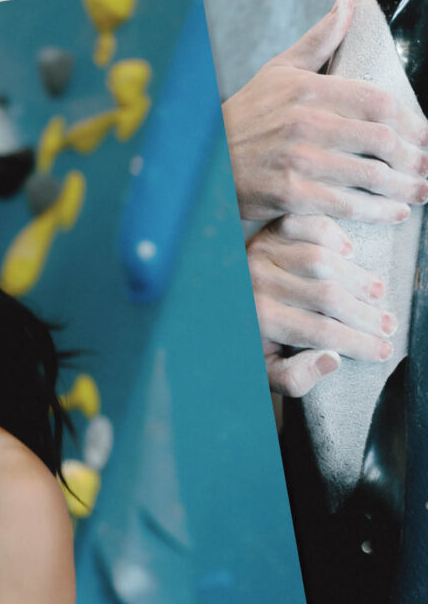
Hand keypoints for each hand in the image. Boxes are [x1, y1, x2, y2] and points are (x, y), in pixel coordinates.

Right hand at [222, 0, 427, 222]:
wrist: (204, 159)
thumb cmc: (245, 116)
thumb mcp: (279, 70)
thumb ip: (319, 39)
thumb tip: (347, 4)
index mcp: (307, 89)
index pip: (378, 102)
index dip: (412, 123)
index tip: (425, 136)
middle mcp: (304, 122)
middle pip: (383, 140)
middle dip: (415, 158)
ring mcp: (298, 159)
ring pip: (371, 175)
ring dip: (405, 188)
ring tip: (420, 191)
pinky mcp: (291, 193)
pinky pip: (347, 204)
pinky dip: (378, 212)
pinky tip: (394, 211)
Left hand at [250, 214, 395, 396]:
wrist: (215, 304)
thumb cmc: (246, 338)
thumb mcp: (263, 370)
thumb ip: (295, 377)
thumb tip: (333, 360)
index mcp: (261, 320)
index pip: (322, 333)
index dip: (359, 343)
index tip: (384, 350)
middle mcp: (260, 283)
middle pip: (328, 296)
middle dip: (365, 314)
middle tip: (388, 325)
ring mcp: (262, 252)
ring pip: (322, 260)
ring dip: (356, 277)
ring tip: (377, 292)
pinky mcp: (267, 232)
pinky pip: (304, 226)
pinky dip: (331, 234)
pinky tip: (349, 250)